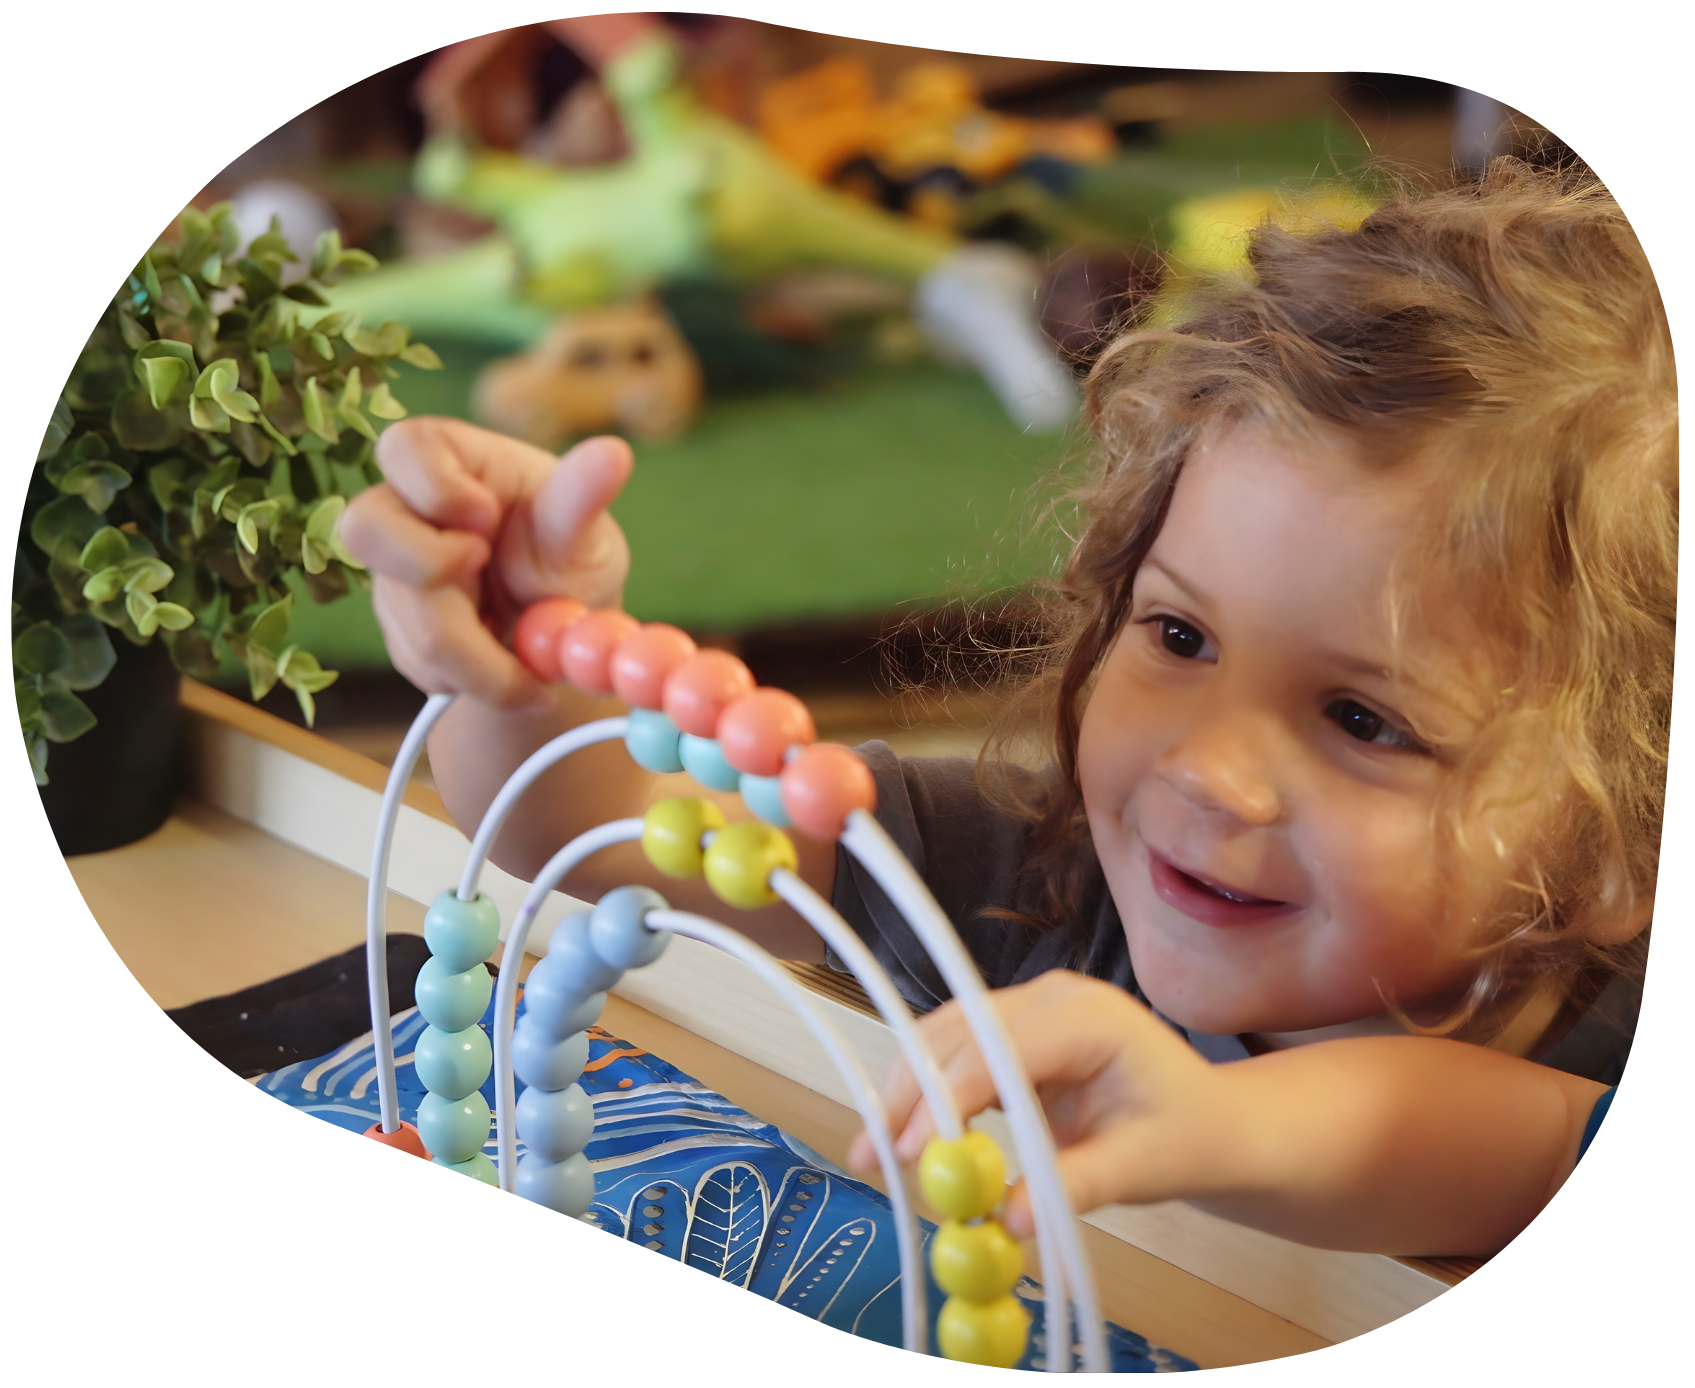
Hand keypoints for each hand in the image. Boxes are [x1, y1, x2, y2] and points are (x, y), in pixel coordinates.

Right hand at [338, 418, 632, 708]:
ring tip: (530, 661)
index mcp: (450, 458)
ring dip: (474, 653)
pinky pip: (415, 660)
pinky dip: (468, 677)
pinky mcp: (397, 623)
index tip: (486, 520)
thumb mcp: (585, 531)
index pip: (404, 448)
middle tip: (494, 597)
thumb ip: (582, 498)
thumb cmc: (573, 556)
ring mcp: (394, 569)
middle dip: (434, 580)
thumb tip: (614, 452)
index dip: (434, 489)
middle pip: (367, 531)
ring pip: (403, 615)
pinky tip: (504, 666)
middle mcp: (407, 508)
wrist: (563, 632)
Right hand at [848, 971, 1239, 1237]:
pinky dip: (926, 1093)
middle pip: (960, 1032)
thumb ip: (1077, 1185)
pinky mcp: (1013, 1032)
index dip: (949, 1095)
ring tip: (872, 1151)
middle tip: (871, 1155)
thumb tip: (1009, 1218)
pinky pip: (956, 1052)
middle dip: (911, 1092)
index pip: (1000, 1047)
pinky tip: (903, 1135)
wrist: (1212, 1121)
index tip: (910, 1151)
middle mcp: (1051, 997)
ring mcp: (1029, 1008)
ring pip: (945, 1036)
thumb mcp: (1143, 1167)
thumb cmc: (1188, 1136)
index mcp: (1091, 1016)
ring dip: (906, 1091)